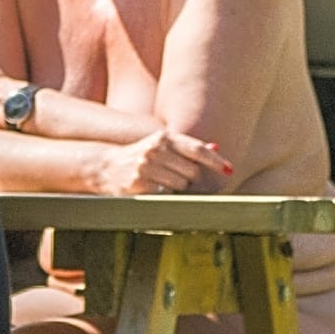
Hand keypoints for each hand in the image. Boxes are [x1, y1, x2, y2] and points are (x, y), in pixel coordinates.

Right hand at [90, 124, 227, 195]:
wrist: (105, 166)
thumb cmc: (139, 156)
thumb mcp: (161, 146)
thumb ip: (187, 148)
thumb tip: (215, 148)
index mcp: (163, 138)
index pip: (196, 150)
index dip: (215, 162)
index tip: (229, 171)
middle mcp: (155, 150)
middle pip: (192, 172)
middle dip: (192, 179)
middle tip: (180, 179)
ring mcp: (146, 167)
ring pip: (181, 185)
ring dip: (178, 189)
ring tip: (163, 182)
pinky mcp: (140, 184)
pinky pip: (166, 195)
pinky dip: (166, 195)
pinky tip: (154, 189)